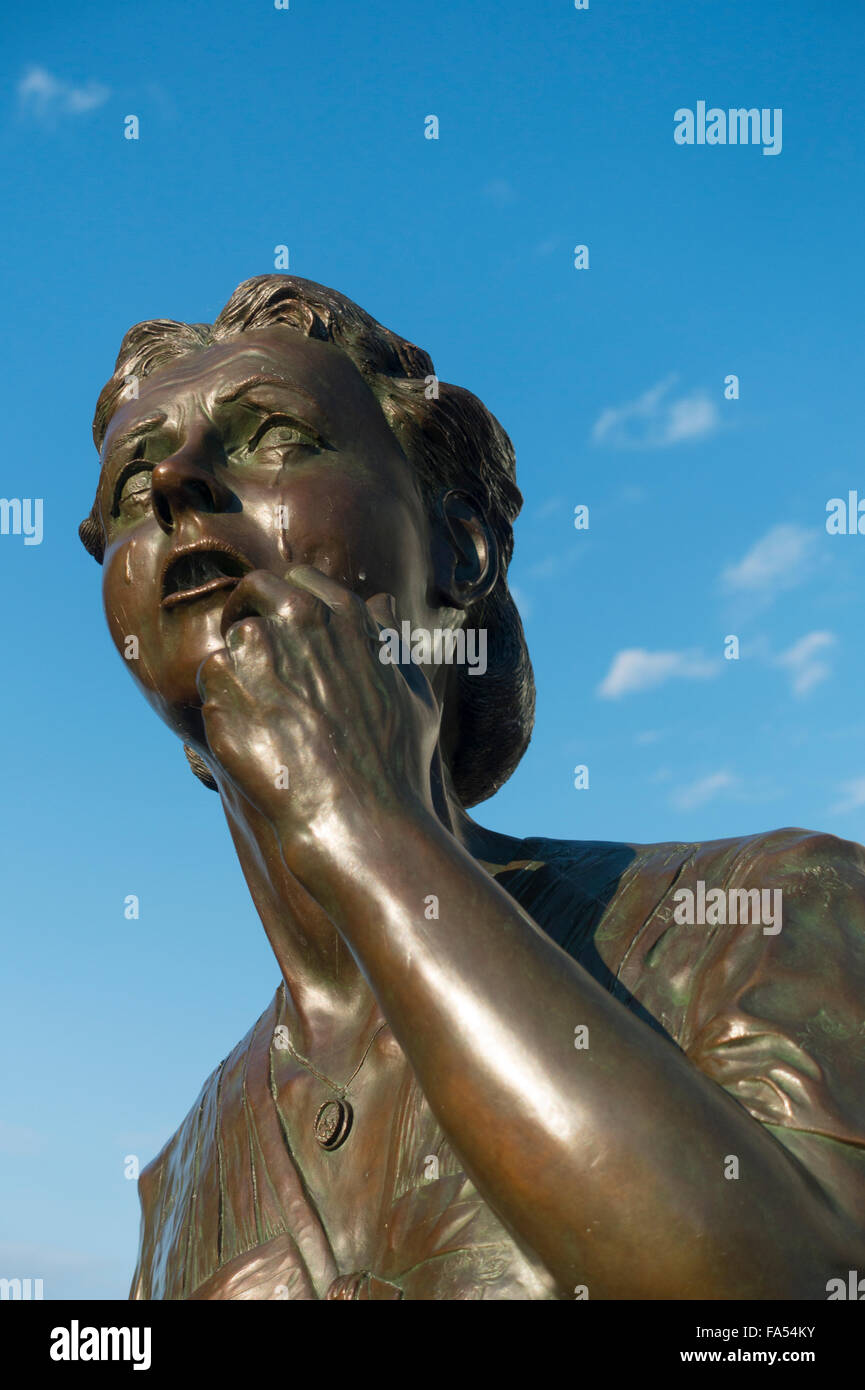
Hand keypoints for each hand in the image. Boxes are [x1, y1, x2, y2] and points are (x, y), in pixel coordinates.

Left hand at [194, 566, 440, 877]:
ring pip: (232, 642)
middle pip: (255, 590)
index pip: (298, 580)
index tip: (278, 624)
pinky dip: (222, 706)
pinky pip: (211, 683)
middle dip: (247, 610)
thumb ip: (390, 638)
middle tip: (247, 646)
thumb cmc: (395, 759)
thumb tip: (381, 603)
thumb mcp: (412, 690)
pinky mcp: (224, 686)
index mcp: (345, 615)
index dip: (284, 602)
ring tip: (257, 715)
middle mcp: (299, 620)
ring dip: (238, 669)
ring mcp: (258, 650)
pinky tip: (249, 739)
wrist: (357, 812)